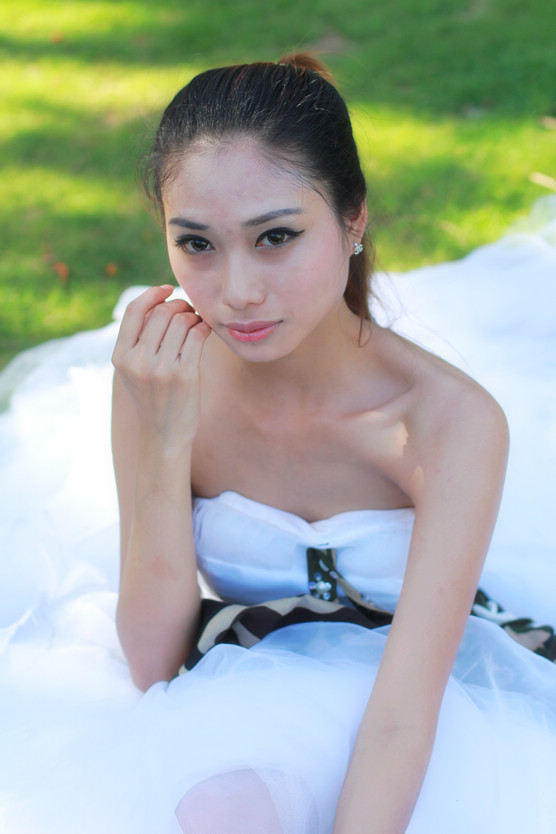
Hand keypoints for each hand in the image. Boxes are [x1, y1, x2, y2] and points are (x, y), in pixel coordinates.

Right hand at [112, 285, 210, 448]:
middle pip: (161, 312)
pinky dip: (204, 328)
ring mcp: (160, 368)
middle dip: (179, 305)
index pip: (133, 311)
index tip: (168, 289)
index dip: (152, 294)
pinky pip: (197, 336)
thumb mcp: (133, 371)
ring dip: (194, 317)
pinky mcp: (184, 375)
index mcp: (121, 356)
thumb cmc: (153, 398)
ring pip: (181, 321)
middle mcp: (137, 361)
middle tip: (189, 311)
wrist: (163, 435)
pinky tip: (205, 331)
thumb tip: (159, 302)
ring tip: (197, 324)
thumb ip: (138, 341)